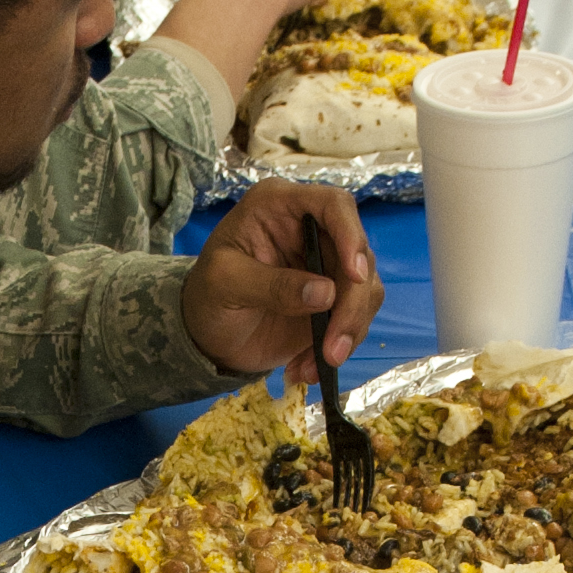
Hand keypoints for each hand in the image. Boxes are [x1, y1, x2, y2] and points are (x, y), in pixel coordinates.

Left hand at [179, 178, 379, 382]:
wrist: (210, 336)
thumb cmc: (207, 296)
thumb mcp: (224, 284)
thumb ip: (271, 285)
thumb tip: (326, 293)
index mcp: (280, 205)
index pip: (333, 205)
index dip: (351, 236)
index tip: (355, 276)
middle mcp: (312, 228)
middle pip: (359, 254)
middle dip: (352, 305)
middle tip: (333, 348)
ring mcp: (327, 264)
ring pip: (365, 289)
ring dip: (349, 330)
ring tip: (319, 364)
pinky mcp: (336, 299)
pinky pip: (356, 317)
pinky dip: (340, 346)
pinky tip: (307, 367)